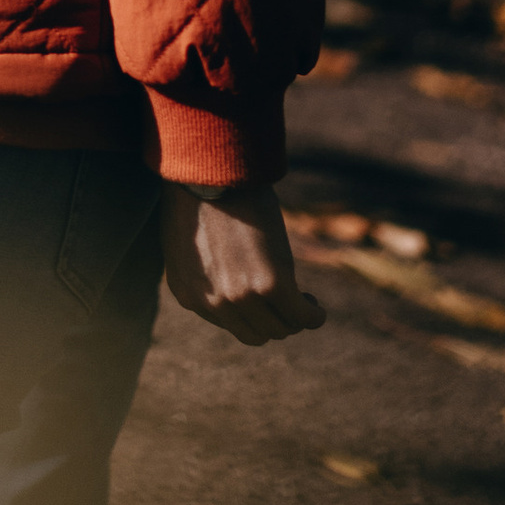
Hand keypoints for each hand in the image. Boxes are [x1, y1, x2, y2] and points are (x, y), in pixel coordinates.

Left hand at [158, 181, 325, 346]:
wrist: (207, 171)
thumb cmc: (198, 195)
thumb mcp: (188, 242)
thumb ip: (202, 268)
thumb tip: (223, 278)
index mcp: (188, 294)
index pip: (226, 324)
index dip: (249, 313)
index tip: (261, 299)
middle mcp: (213, 303)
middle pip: (255, 334)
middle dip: (273, 321)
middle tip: (285, 302)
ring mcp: (241, 296)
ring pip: (280, 329)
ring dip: (294, 319)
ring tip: (302, 301)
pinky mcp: (271, 284)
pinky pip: (301, 316)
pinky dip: (314, 316)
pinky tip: (316, 308)